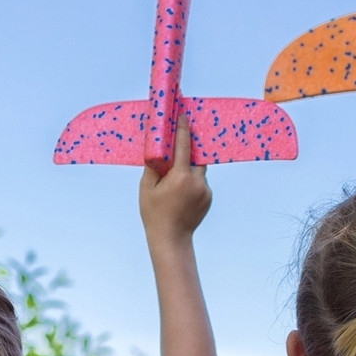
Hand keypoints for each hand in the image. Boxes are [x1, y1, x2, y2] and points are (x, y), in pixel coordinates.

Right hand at [140, 116, 211, 242]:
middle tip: (176, 146)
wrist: (171, 239)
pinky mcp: (209, 198)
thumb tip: (156, 148)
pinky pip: (200, 182)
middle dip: (187, 150)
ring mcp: (205, 190)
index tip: (182, 116)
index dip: (183, 129)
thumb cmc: (154, 213)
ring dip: (188, 167)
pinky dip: (191, 181)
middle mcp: (197, 181)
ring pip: (199, 170)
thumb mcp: (146, 187)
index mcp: (181, 176)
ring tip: (173, 177)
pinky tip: (180, 192)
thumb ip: (153, 165)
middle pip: (195, 156)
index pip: (184, 146)